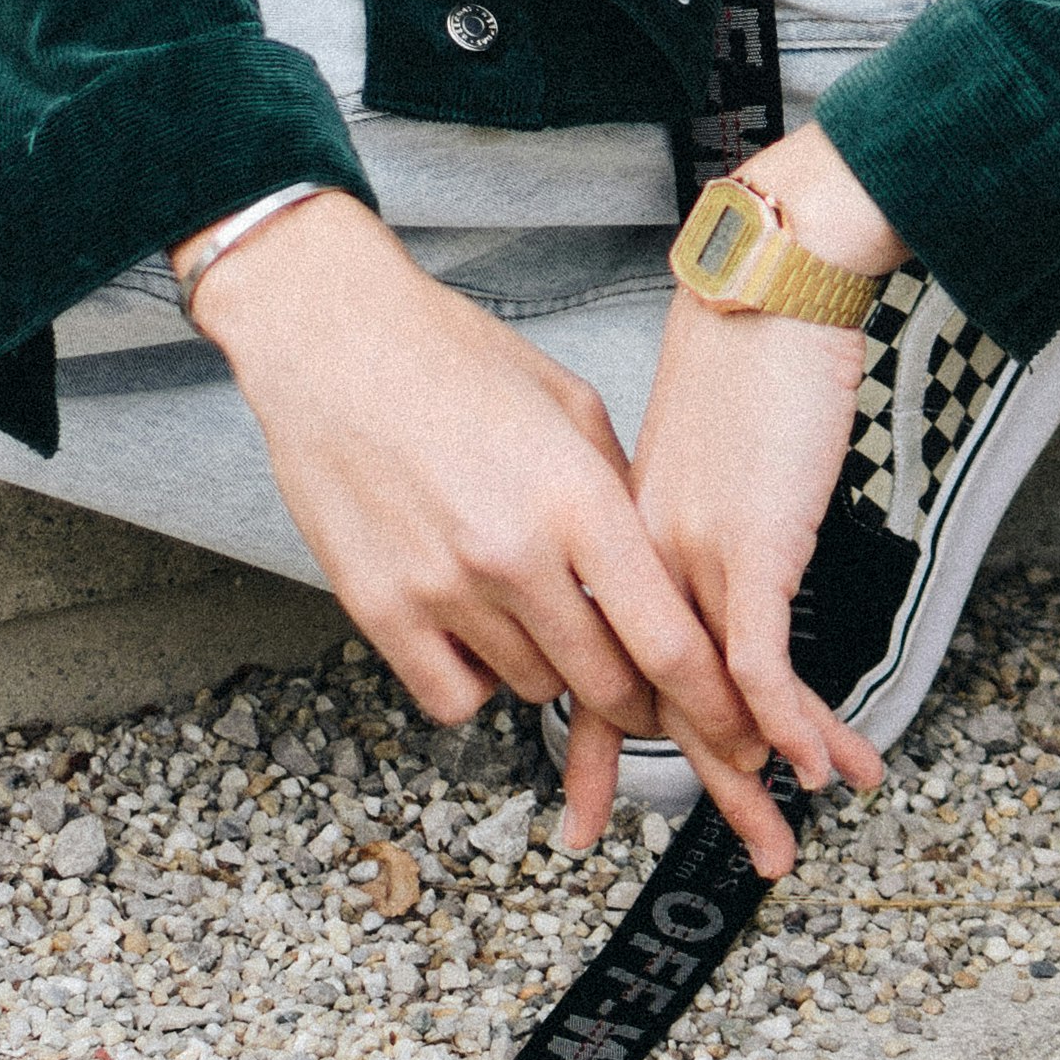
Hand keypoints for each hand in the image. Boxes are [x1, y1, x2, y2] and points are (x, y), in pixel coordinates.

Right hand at [184, 190, 767, 768]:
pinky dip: (474, 680)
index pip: (667, 640)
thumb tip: (662, 570)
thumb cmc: (448, 357)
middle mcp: (513, 553)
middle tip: (632, 674)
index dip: (709, 699)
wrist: (331, 337)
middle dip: (634, 693)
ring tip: (532, 607)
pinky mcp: (379, 609)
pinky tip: (475, 630)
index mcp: (576, 498)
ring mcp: (442, 588)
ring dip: (550, 668)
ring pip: (532, 688)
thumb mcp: (571, 406)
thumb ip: (624, 495)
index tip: (728, 722)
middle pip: (604, 684)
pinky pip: (453, 697)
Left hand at [560, 127, 905, 880]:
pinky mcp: (747, 547)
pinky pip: (760, 663)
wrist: (767, 290)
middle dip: (701, 796)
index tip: (583, 814)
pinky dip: (790, 723)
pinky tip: (816, 766)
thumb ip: (676, 523)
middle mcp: (638, 565)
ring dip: (755, 782)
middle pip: (648, 708)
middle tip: (726, 857)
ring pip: (709, 702)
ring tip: (784, 845)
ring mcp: (688, 560)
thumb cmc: (738, 360)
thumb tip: (695, 570)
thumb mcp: (690, 458)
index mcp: (614, 545)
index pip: (591, 669)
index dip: (593, 751)